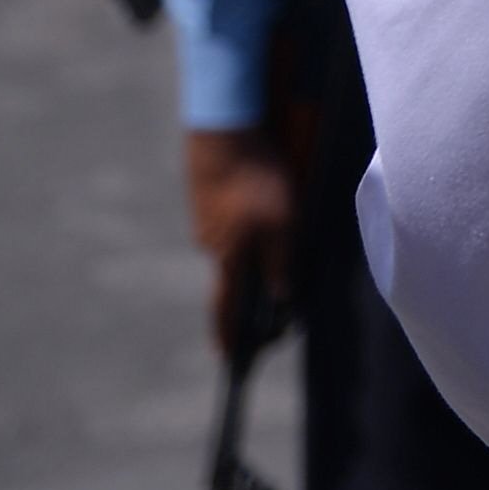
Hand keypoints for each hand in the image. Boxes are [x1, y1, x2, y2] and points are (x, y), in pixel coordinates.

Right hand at [185, 126, 294, 354]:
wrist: (226, 130)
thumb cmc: (257, 179)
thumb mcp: (281, 224)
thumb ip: (281, 262)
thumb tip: (281, 299)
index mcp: (228, 258)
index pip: (226, 308)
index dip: (229, 334)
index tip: (229, 359)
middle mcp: (211, 244)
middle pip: (232, 277)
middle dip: (249, 293)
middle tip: (267, 308)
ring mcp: (207, 219)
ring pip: (234, 246)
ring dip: (251, 256)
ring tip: (275, 256)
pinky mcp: (209, 196)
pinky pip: (232, 222)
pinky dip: (246, 228)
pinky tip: (262, 215)